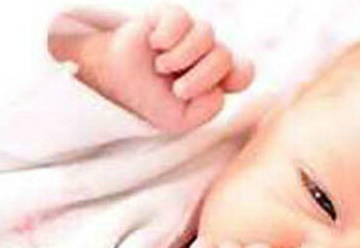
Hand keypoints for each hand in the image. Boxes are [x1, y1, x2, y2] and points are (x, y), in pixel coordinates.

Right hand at [48, 5, 253, 132]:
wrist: (116, 83)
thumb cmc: (152, 100)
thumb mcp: (181, 120)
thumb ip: (207, 110)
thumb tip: (218, 88)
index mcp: (216, 77)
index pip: (244, 70)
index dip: (235, 77)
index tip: (213, 90)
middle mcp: (207, 52)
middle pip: (224, 56)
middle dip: (201, 77)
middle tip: (177, 90)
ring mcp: (190, 32)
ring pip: (206, 35)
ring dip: (182, 57)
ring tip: (161, 67)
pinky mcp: (170, 16)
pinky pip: (182, 19)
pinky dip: (169, 36)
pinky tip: (156, 45)